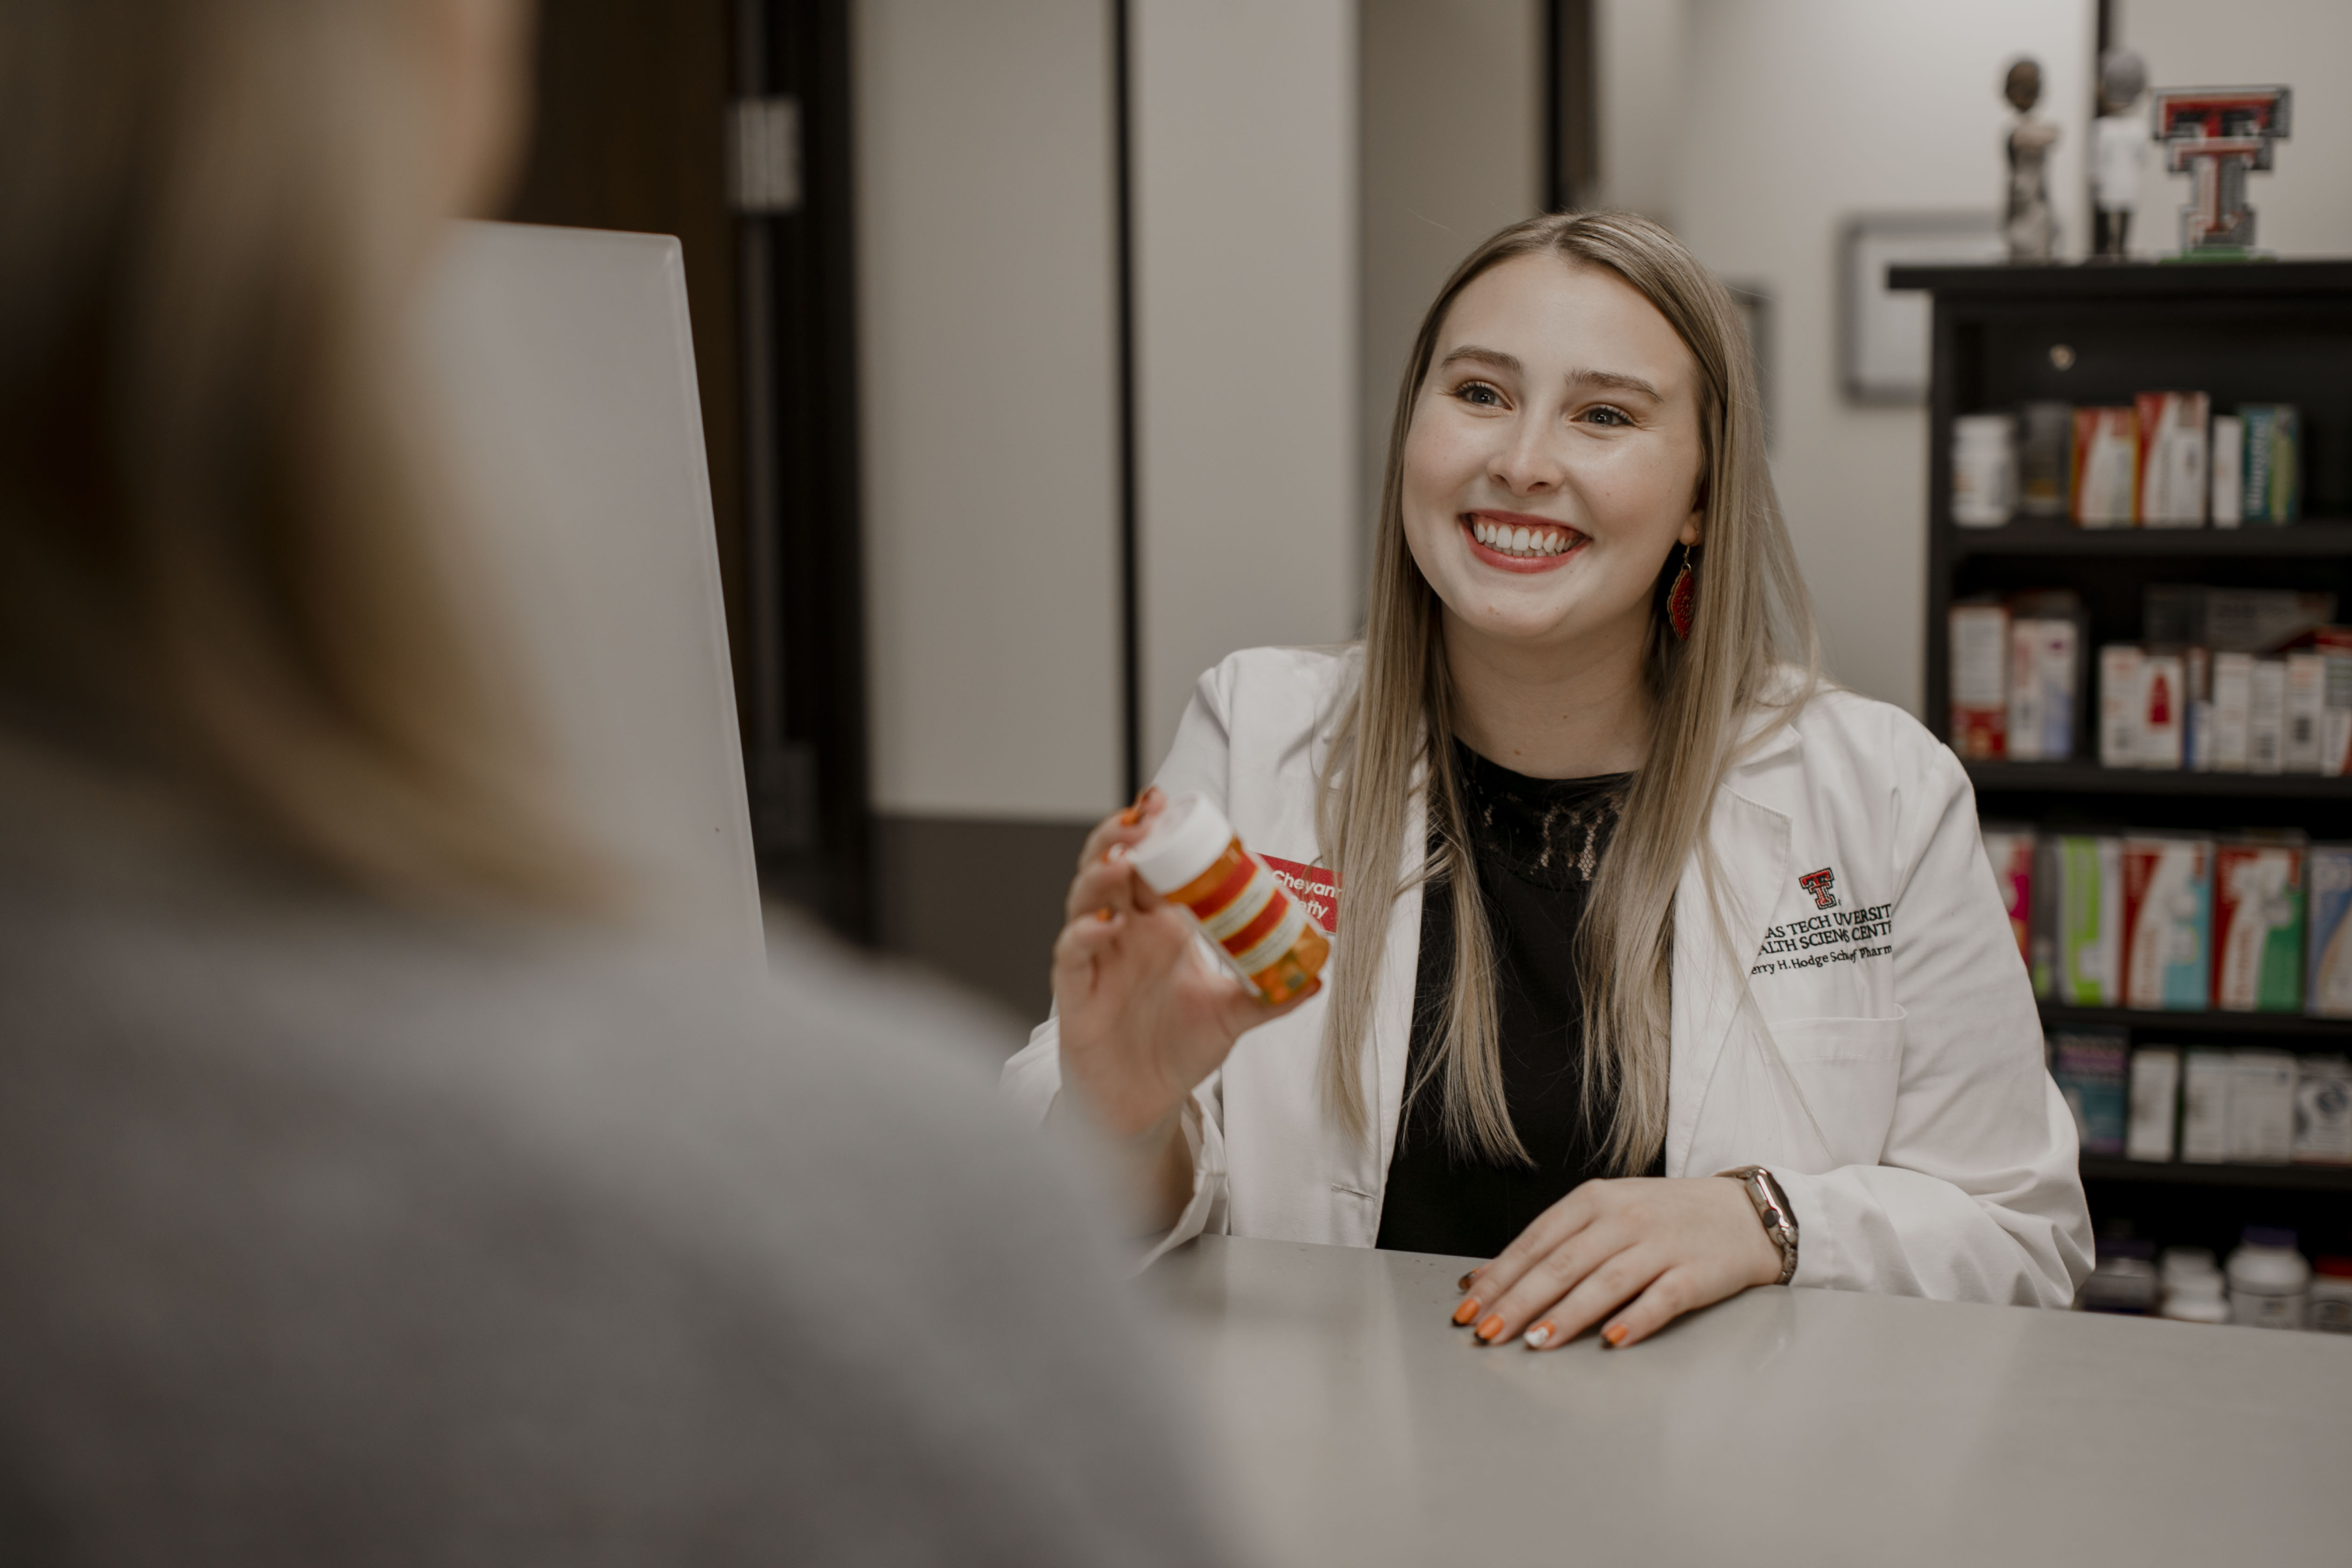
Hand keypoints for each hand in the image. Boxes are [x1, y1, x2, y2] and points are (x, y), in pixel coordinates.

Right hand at [1051, 787, 1321, 1139]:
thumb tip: (1315, 977)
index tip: (1170, 804)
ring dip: (1101, 875)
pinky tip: (1104, 925)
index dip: (1156, 832)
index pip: (1154, 865)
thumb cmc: (1177, 1049)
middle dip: (1122, 836)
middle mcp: (1124, 933)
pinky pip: (1071, 954)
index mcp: (1160, 925)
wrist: (1144, 1103)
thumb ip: (1269, 995)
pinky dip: (1084, 934)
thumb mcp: (1232, 1016)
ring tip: (1124, 861)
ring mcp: (1097, 958)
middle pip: (1111, 866)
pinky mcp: (1075, 992)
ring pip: (1084, 899)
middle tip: (1144, 818)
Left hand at [1449, 1176, 1781, 1350]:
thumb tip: (1484, 1277)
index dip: (1499, 1277)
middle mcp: (1623, 1219)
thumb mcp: (1604, 1214)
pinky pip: (1661, 1299)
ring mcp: (1661, 1245)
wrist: (1743, 1212)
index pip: (1535, 1242)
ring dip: (1566, 1315)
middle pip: (1561, 1264)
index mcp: (1594, 1201)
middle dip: (1518, 1301)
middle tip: (1487, 1332)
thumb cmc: (1663, 1217)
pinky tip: (1611, 1342)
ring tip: (1535, 1341)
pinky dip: (1635, 1320)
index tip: (1468, 1307)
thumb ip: (1550, 1244)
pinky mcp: (1695, 1273)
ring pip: (1604, 1282)